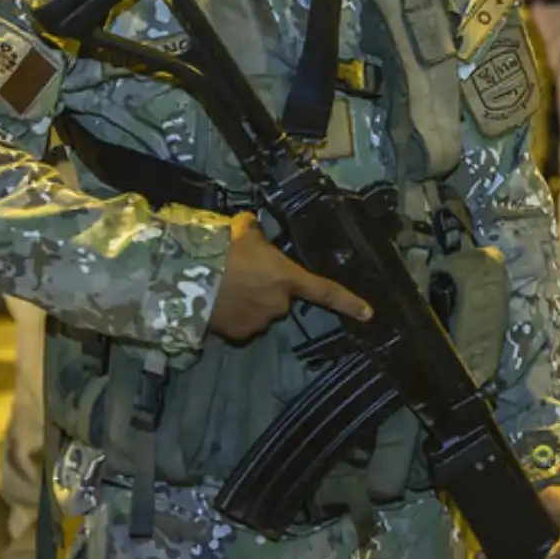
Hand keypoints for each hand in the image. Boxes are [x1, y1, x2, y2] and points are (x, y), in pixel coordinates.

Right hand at [208, 211, 371, 341]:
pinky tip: (218, 303)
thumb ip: (254, 230)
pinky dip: (234, 317)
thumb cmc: (224, 250)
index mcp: (287, 277)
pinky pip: (242, 326)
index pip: (325, 291)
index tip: (369, 314)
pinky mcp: (238, 335)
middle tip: (243, 275)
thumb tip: (251, 223)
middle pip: (280, 298)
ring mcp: (259, 322)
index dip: (348, 302)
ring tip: (226, 288)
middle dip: (267, 290)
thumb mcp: (243, 231)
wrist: (190, 277)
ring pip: (260, 313)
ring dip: (250, 303)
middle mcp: (280, 304)